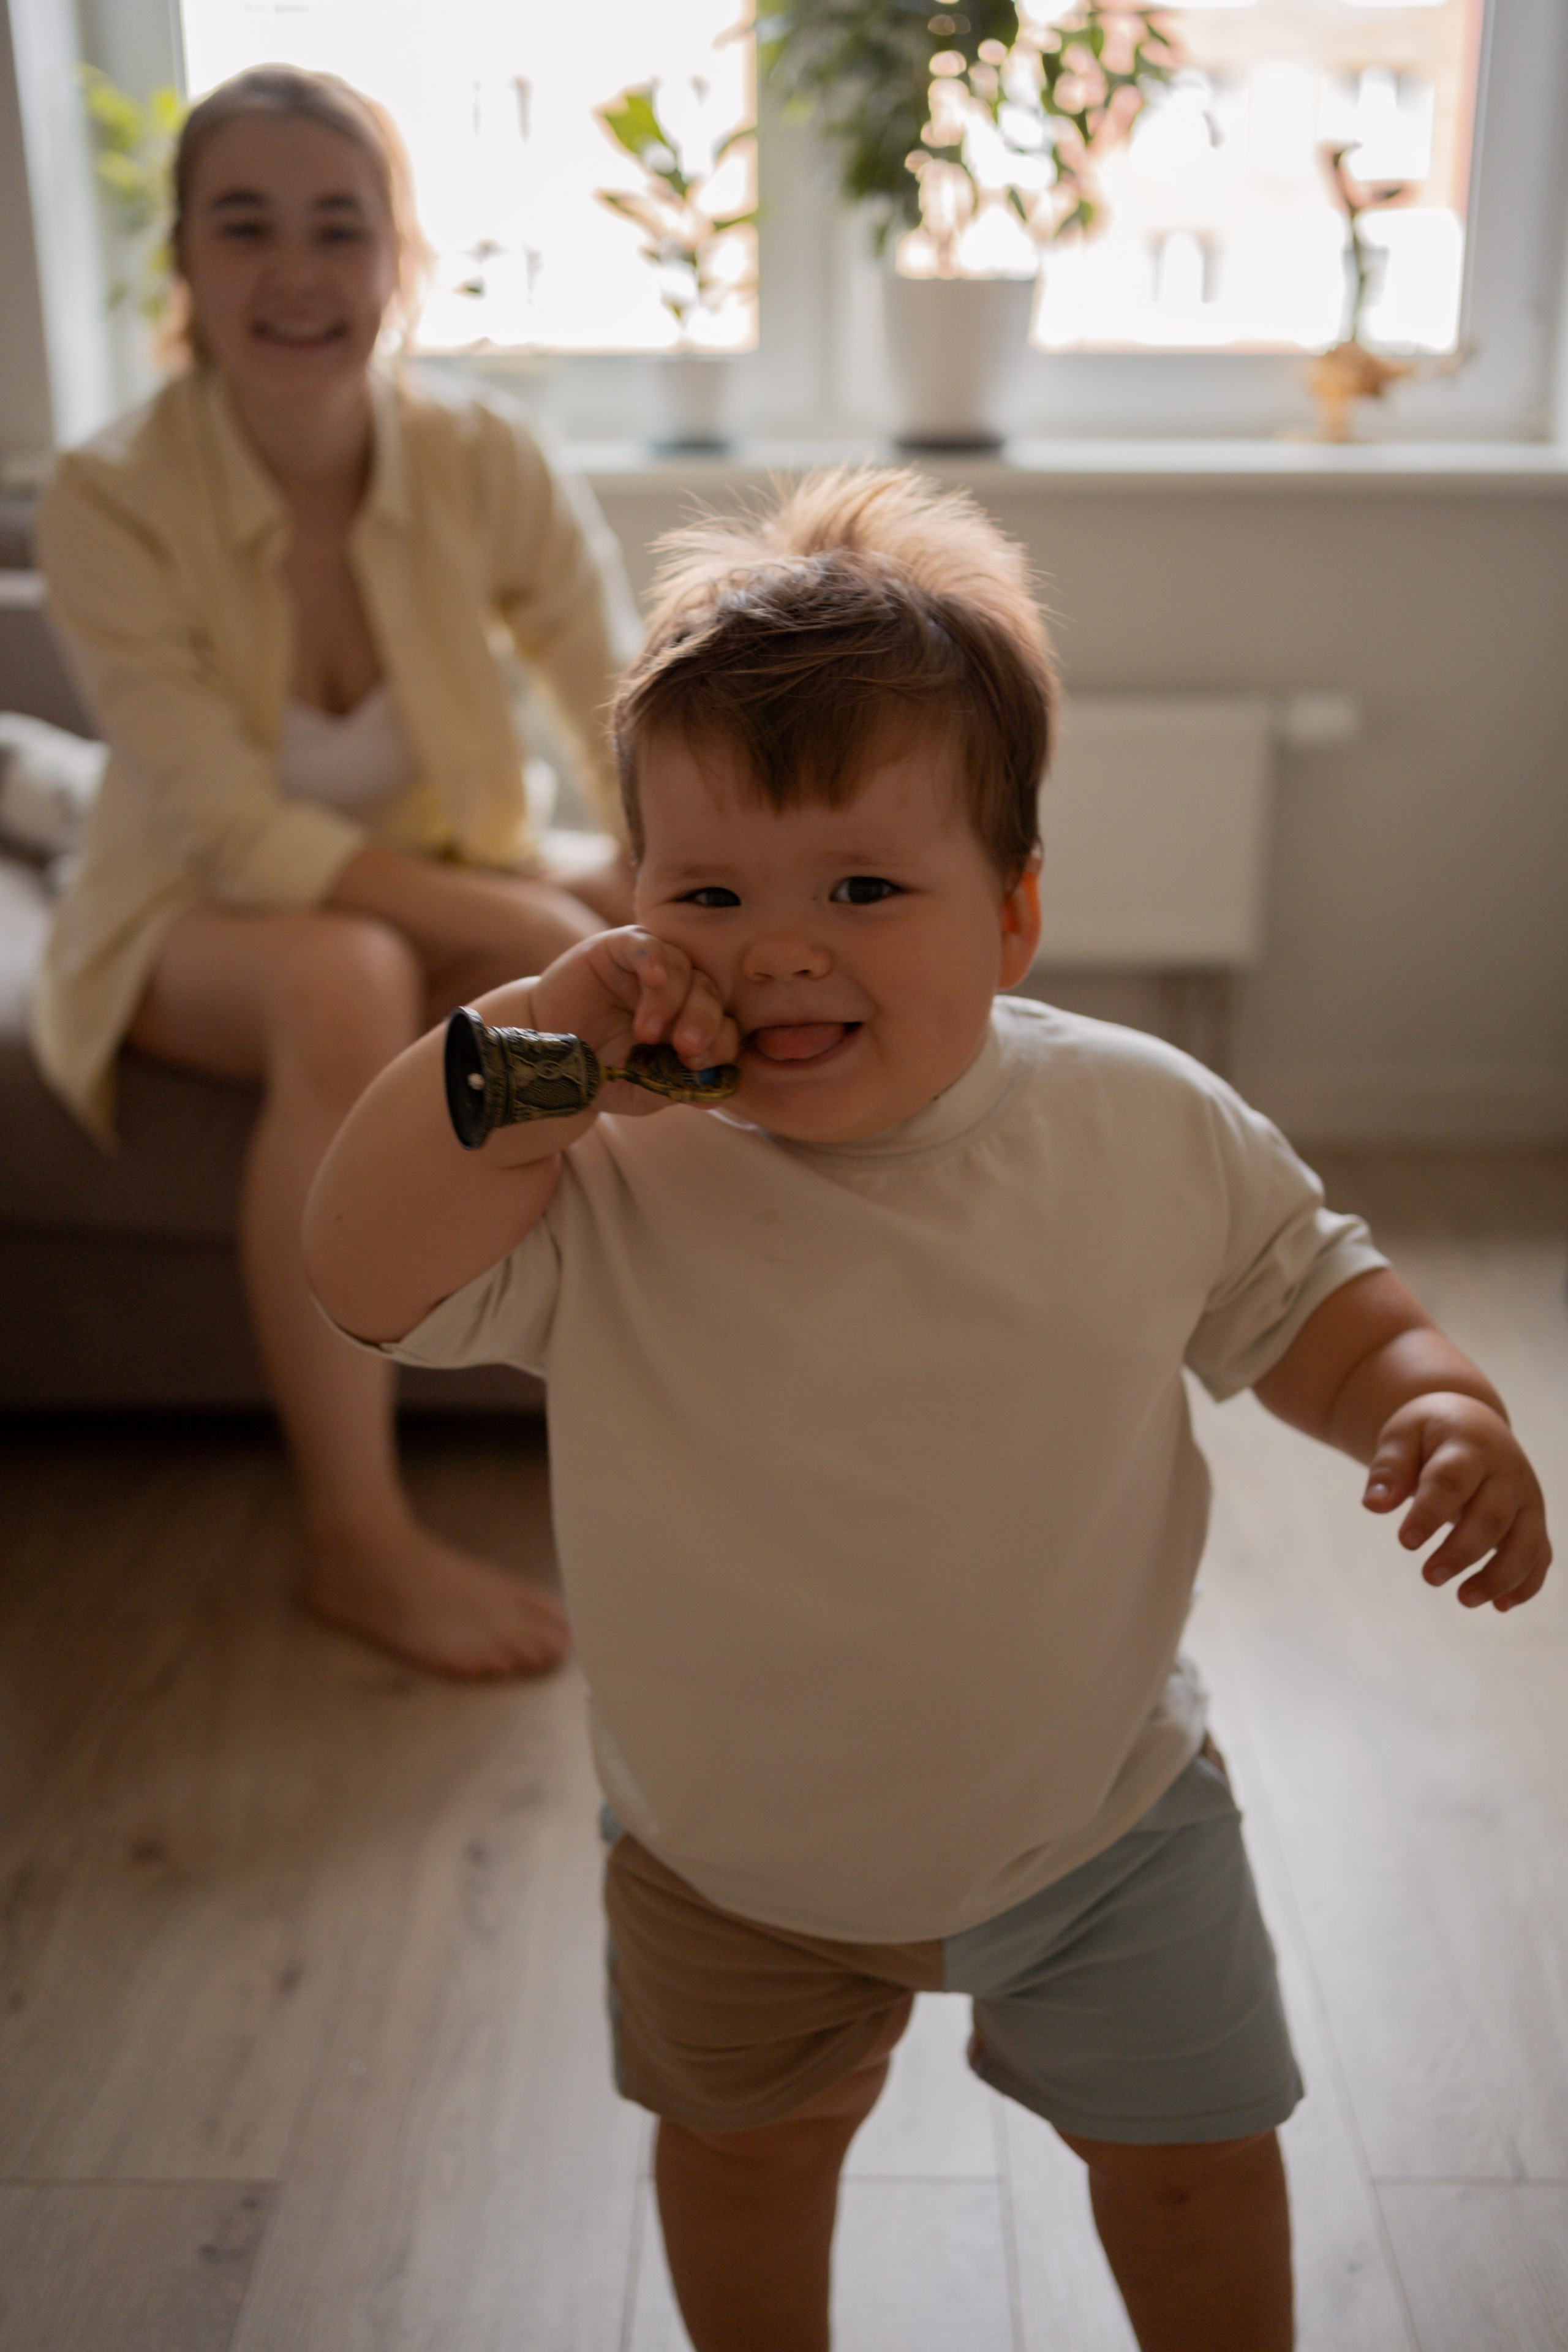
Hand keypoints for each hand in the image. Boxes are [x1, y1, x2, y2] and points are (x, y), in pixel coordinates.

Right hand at [530, 927, 738, 1116]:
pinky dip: (653, 958)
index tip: (697, 1064)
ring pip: (682, 967)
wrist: (545, 1057)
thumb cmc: (596, 1073)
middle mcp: (676, 992)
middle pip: (709, 993)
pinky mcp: (617, 948)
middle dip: (703, 1021)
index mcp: (688, 1025)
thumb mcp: (636, 1091)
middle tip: (686, 1046)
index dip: (721, 1044)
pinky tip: (653, 979)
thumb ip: (671, 1089)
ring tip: (646, 1032)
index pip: (724, 1027)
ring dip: (672, 1001)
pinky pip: (645, 943)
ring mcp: (647, 968)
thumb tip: (713, 1093)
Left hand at [1362, 1392, 1550, 1610]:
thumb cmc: (1430, 1434)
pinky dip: (1526, 1582)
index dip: (1430, 1514)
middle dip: (1463, 1551)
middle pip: (1492, 1516)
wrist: (1472, 1423)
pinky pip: (1540, 1554)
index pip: (1451, 1482)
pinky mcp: (1533, 1520)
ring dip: (1499, 1575)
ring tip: (1464, 1599)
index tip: (1405, 1542)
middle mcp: (1506, 1473)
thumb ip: (1389, 1469)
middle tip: (1429, 1577)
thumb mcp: (1402, 1436)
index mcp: (1469, 1446)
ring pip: (1525, 1541)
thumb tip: (1374, 1505)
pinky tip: (1500, 1605)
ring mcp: (1526, 1498)